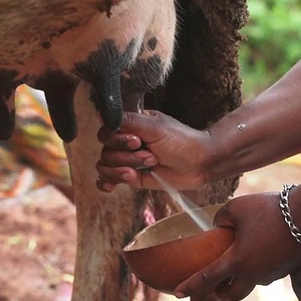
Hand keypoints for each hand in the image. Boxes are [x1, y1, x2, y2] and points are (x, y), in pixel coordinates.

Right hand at [95, 110, 213, 190]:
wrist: (199, 164)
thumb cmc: (181, 140)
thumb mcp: (155, 127)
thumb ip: (128, 120)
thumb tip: (101, 114)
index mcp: (130, 126)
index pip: (106, 132)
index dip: (117, 140)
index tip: (137, 141)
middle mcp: (126, 143)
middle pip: (105, 151)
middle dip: (127, 157)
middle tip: (151, 157)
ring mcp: (128, 161)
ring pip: (105, 166)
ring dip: (123, 170)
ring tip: (146, 168)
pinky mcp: (132, 177)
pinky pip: (109, 180)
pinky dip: (107, 183)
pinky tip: (111, 187)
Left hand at [174, 193, 300, 300]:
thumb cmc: (269, 210)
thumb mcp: (236, 207)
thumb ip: (221, 218)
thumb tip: (219, 225)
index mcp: (237, 261)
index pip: (207, 278)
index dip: (190, 286)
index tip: (177, 293)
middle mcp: (254, 274)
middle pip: (231, 294)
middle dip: (218, 293)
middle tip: (212, 289)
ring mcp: (272, 274)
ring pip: (251, 283)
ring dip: (240, 279)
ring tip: (236, 264)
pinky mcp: (286, 269)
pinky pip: (266, 273)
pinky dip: (258, 267)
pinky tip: (259, 251)